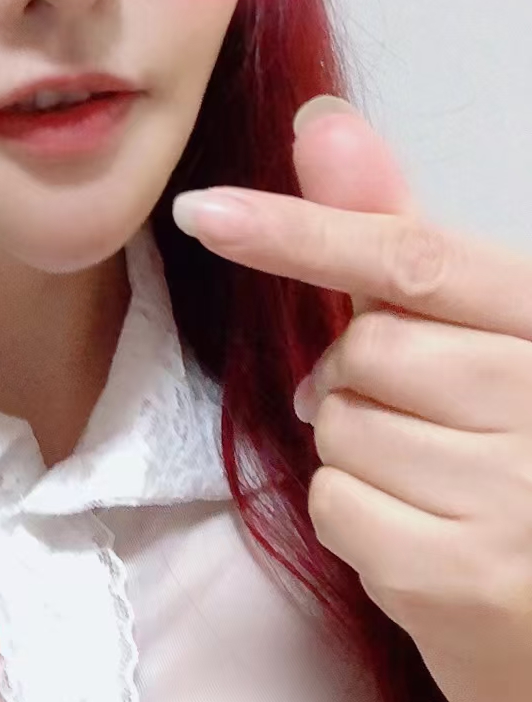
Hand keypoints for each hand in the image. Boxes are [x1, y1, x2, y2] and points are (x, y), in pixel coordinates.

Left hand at [171, 102, 531, 701]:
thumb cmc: (514, 474)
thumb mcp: (478, 345)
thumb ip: (398, 240)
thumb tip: (321, 124)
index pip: (413, 259)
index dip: (300, 231)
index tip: (202, 210)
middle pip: (366, 348)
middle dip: (355, 382)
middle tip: (417, 427)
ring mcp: (518, 495)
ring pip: (342, 428)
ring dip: (357, 456)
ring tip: (432, 491)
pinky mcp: (468, 577)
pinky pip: (336, 506)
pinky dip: (354, 522)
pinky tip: (419, 542)